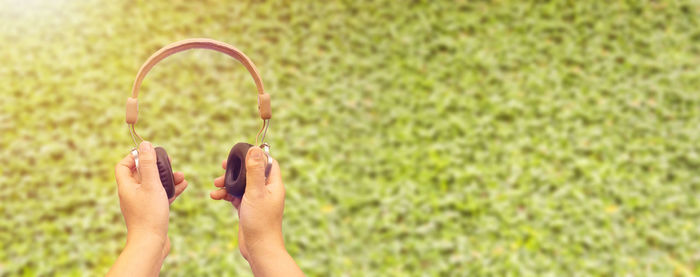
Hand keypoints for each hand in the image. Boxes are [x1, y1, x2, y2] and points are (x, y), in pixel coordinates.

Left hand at [113, 141, 187, 257]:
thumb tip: (145, 144)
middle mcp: (132, 194)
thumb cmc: (149, 215)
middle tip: (169, 162)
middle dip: (157, 166)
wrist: (151, 244)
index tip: (149, 153)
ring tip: (181, 175)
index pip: (123, 165)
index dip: (134, 156)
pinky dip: (171, 190)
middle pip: (141, 174)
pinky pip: (161, 196)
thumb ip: (148, 164)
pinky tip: (183, 186)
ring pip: (154, 185)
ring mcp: (142, 204)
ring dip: (167, 178)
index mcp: (126, 186)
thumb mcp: (151, 185)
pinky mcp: (152, 212)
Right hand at [210, 147, 284, 260]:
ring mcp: (257, 200)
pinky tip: (215, 196)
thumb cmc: (261, 221)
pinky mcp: (247, 209)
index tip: (241, 153)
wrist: (258, 248)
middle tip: (223, 165)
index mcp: (274, 185)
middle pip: (252, 172)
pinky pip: (235, 197)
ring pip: (241, 184)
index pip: (268, 162)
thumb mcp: (256, 192)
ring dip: (228, 182)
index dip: (256, 155)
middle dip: (236, 169)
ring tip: (216, 183)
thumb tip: (255, 149)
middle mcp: (267, 191)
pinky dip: (226, 195)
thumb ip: (254, 171)